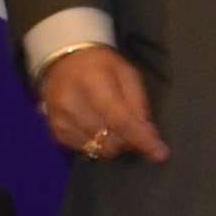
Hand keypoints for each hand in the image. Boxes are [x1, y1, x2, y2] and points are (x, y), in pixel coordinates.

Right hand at [37, 44, 166, 167]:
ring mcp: (60, 120)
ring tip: (116, 127)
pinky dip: (98, 144)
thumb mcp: (127, 73)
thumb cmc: (101, 65)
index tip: (160, 154)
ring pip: (98, 149)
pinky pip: (84, 150)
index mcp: (93, 82)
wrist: (64, 61)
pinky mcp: (55, 131)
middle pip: (109, 141)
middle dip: (129, 141)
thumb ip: (138, 103)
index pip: (120, 120)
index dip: (142, 139)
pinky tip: (99, 128)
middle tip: (135, 130)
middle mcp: (71, 103)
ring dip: (114, 144)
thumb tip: (149, 135)